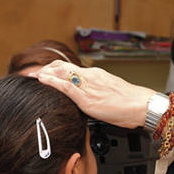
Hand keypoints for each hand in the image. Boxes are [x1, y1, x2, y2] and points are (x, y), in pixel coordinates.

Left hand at [35, 61, 155, 128]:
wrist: (142, 106)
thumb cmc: (130, 104)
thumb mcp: (109, 94)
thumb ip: (95, 93)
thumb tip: (86, 98)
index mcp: (95, 75)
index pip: (70, 68)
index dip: (53, 69)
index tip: (42, 72)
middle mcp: (90, 76)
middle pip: (61, 67)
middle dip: (44, 69)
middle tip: (31, 73)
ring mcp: (88, 86)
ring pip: (61, 73)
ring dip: (44, 74)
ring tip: (31, 76)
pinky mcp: (87, 98)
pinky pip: (66, 87)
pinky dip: (52, 82)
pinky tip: (42, 81)